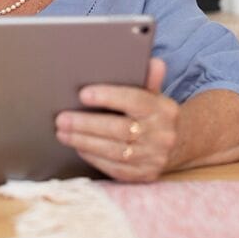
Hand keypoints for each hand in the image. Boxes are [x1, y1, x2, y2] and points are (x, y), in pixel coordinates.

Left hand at [55, 58, 178, 181]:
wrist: (176, 144)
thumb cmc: (153, 113)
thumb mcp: (153, 93)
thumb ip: (148, 78)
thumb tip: (154, 62)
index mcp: (163, 109)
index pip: (135, 100)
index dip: (108, 97)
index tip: (83, 94)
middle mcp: (162, 135)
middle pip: (120, 129)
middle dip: (87, 124)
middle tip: (62, 118)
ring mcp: (155, 158)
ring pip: (115, 151)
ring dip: (84, 141)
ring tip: (63, 133)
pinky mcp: (145, 175)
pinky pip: (116, 168)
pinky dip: (94, 157)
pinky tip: (79, 147)